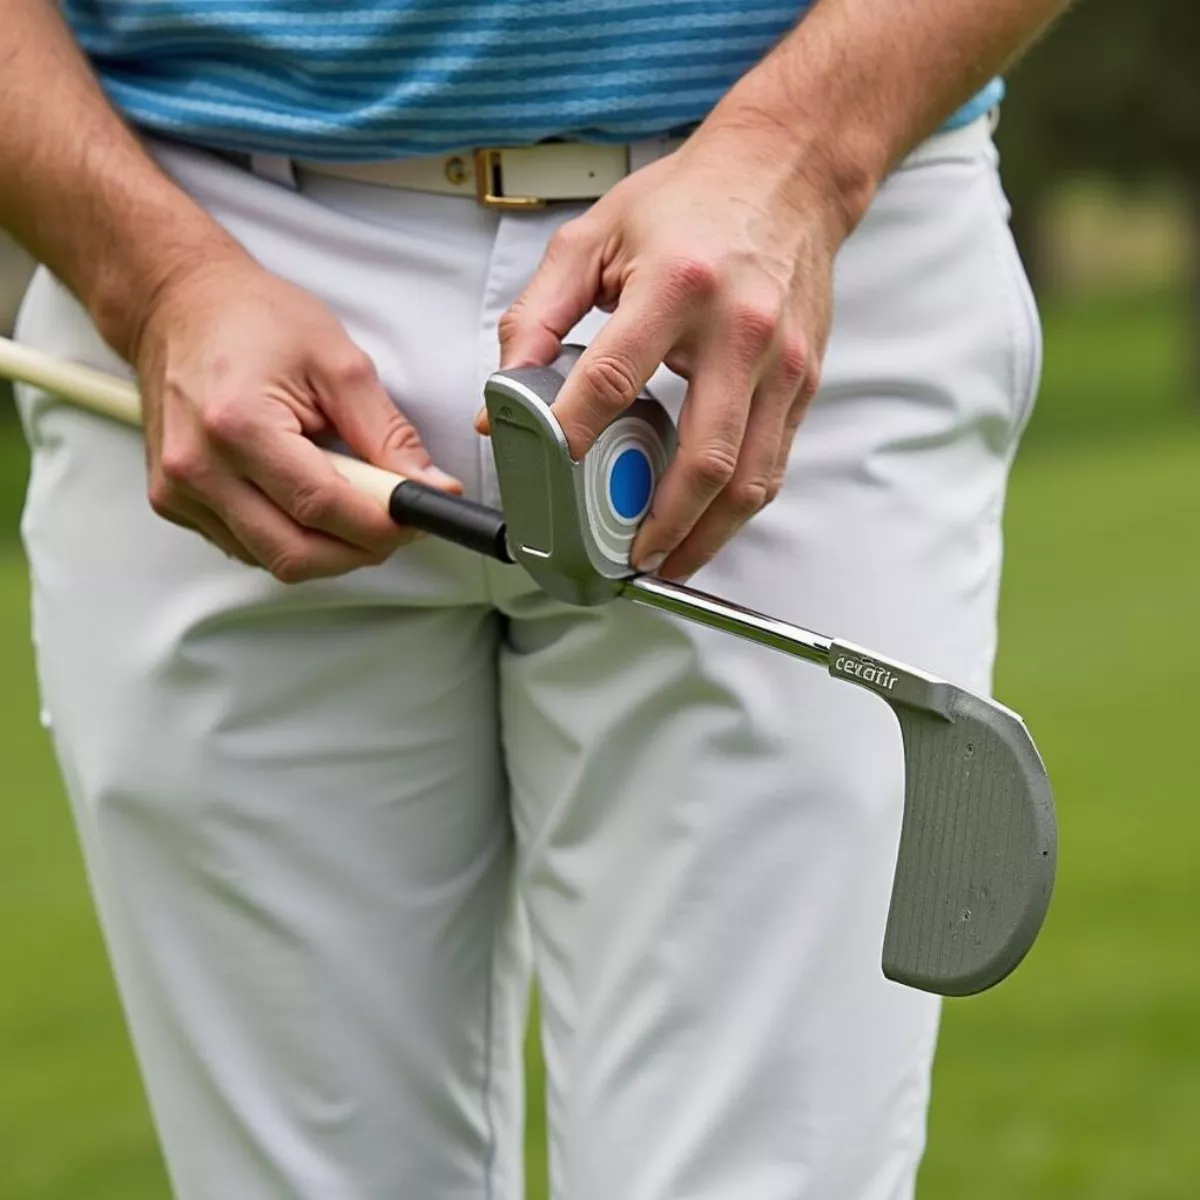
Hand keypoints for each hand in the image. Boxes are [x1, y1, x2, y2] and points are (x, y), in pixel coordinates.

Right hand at [131, 251, 460, 581]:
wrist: (179, 306)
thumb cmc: (253, 320)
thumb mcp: (339, 363)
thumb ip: (388, 434)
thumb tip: (428, 487)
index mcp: (238, 425)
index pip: (322, 507)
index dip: (380, 525)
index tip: (415, 519)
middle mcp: (198, 467)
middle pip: (296, 554)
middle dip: (358, 549)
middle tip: (391, 521)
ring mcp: (179, 491)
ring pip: (274, 561)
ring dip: (326, 548)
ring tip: (348, 499)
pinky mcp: (174, 503)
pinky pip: (247, 548)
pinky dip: (290, 537)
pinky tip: (304, 499)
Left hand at [490, 124, 851, 580]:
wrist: (789, 171)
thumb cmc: (690, 201)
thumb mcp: (592, 237)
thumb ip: (536, 316)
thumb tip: (502, 397)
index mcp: (677, 286)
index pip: (613, 381)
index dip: (571, 435)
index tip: (546, 473)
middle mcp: (739, 330)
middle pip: (701, 458)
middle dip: (659, 524)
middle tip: (624, 557)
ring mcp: (782, 362)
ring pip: (748, 478)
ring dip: (706, 534)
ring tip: (667, 561)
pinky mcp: (804, 379)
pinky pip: (773, 462)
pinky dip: (737, 506)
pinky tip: (705, 524)